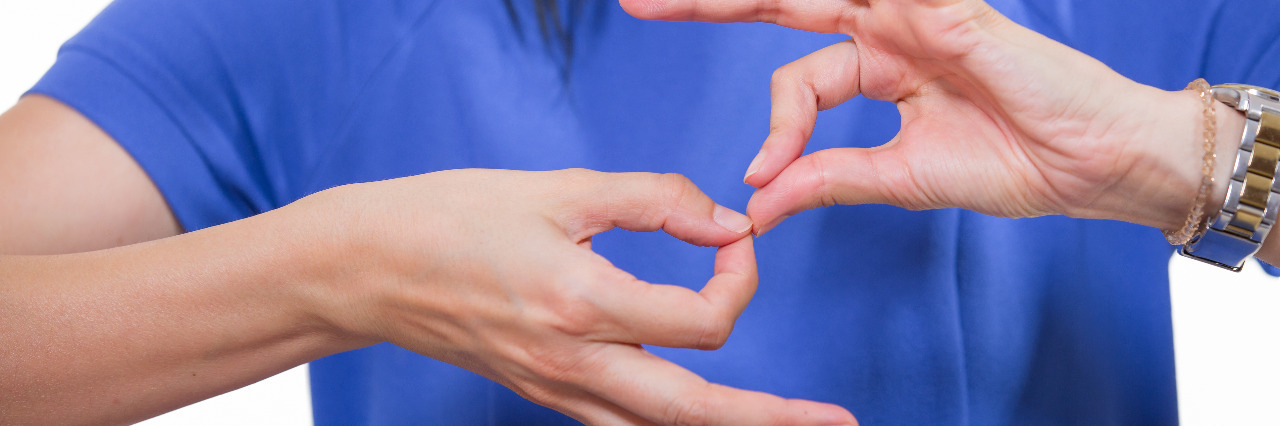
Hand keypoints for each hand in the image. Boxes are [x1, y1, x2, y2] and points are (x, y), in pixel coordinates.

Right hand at [298, 169, 856, 424]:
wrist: (370, 268)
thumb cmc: (454, 216)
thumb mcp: (560, 187)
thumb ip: (653, 199)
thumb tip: (724, 221)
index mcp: (582, 301)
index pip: (702, 319)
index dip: (739, 277)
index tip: (734, 234)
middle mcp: (575, 362)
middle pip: (697, 410)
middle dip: (773, 419)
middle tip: (835, 424)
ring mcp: (558, 389)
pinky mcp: (544, 395)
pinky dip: (668, 425)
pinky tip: (696, 412)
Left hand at [621, 0, 1218, 233]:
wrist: (1094, 165)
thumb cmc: (1016, 166)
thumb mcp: (900, 177)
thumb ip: (827, 177)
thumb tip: (756, 202)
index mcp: (878, 68)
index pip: (796, 79)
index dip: (773, 130)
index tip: (762, 181)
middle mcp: (888, 29)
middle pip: (781, 6)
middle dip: (710, 4)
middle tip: (637, 0)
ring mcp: (913, 11)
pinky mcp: (943, 9)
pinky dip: (826, 0)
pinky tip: (781, 0)